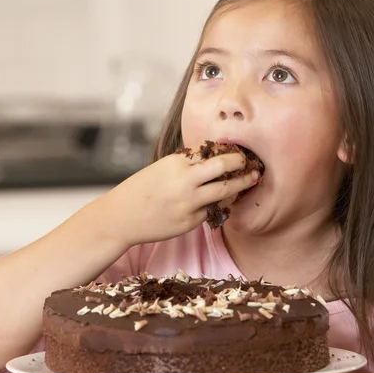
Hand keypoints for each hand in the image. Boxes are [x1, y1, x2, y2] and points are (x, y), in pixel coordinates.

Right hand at [104, 150, 259, 246]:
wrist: (122, 217)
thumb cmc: (141, 190)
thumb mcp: (161, 168)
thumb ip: (185, 164)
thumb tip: (212, 158)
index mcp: (176, 163)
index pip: (209, 152)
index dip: (225, 151)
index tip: (236, 151)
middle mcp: (185, 181)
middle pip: (223, 167)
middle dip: (240, 163)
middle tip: (250, 162)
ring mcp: (189, 203)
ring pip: (225, 191)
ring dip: (241, 184)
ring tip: (251, 179)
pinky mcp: (190, 221)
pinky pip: (213, 210)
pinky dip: (221, 203)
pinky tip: (227, 199)